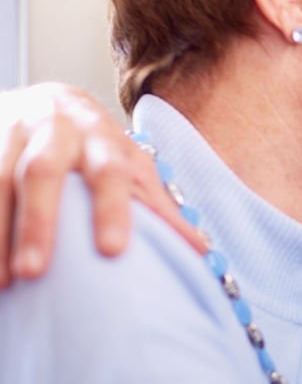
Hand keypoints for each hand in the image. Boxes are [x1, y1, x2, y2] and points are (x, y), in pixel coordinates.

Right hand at [0, 83, 204, 286]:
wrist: (45, 101)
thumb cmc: (96, 146)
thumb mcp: (129, 165)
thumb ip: (158, 204)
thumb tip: (200, 249)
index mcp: (101, 136)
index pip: (109, 171)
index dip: (110, 208)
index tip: (112, 251)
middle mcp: (54, 130)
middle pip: (43, 172)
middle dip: (39, 222)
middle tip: (36, 272)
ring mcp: (11, 135)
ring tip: (3, 282)